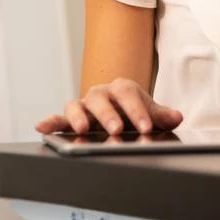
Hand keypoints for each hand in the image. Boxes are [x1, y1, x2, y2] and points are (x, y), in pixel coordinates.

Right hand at [35, 78, 183, 135]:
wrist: (121, 113)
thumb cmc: (134, 112)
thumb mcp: (150, 114)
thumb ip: (163, 116)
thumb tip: (177, 117)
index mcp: (122, 89)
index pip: (129, 94)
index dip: (138, 110)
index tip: (146, 127)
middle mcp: (101, 94)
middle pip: (102, 99)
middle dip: (109, 115)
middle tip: (117, 130)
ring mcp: (85, 105)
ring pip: (78, 105)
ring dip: (78, 117)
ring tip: (81, 129)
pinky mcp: (71, 118)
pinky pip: (58, 117)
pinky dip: (50, 121)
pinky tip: (42, 127)